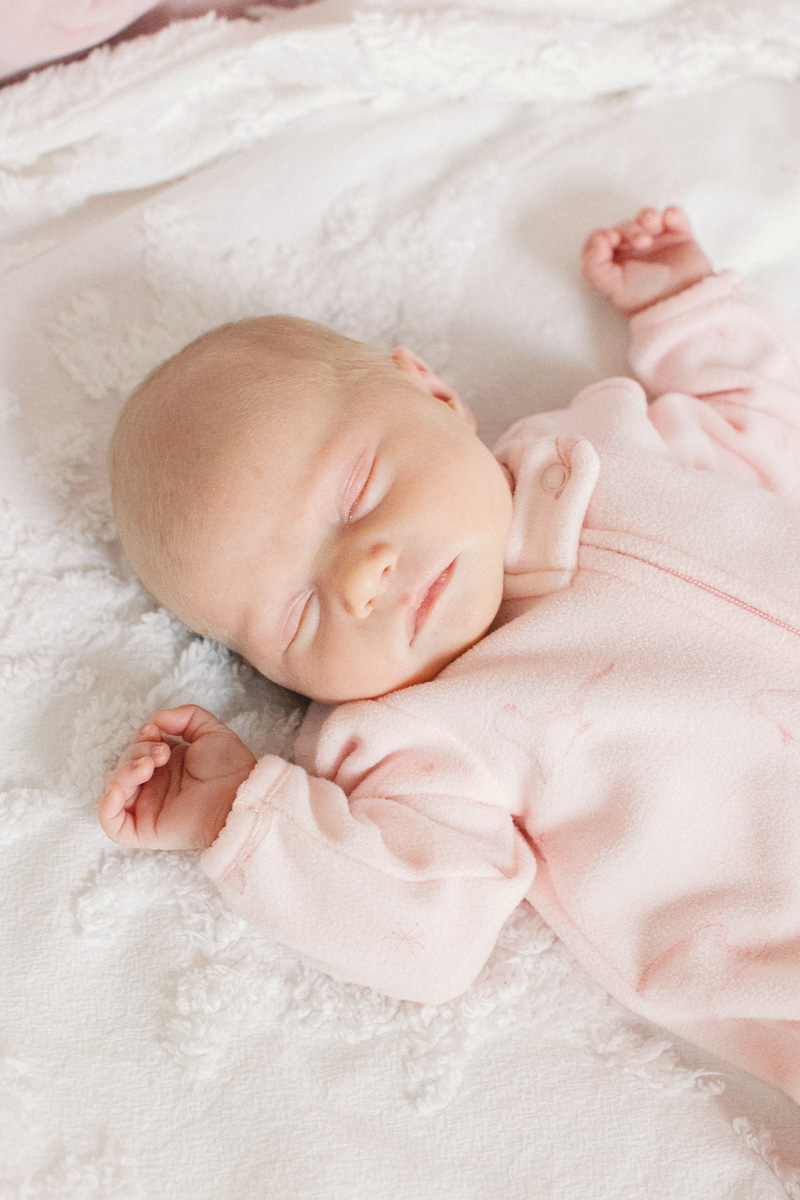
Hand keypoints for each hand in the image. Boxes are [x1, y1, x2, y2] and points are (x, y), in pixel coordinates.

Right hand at [98, 705, 256, 849]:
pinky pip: (111, 821)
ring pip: (115, 788)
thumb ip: (186, 716)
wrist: (240, 795)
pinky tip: (122, 787)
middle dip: (136, 752)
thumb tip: (155, 717)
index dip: (139, 737)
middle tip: (162, 753)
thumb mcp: (210, 731)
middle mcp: (154, 786)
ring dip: (124, 771)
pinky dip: (107, 803)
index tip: (154, 730)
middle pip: (124, 765)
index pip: (136, 748)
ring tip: (149, 766)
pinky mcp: (144, 829)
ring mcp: (147, 808)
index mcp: (166, 765)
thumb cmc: (231, 768)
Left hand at [581, 206, 712, 314]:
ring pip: (645, 216)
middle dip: (629, 229)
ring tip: (654, 230)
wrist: (685, 299)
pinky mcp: (679, 236)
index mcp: (616, 265)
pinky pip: (673, 214)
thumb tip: (598, 240)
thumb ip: (593, 268)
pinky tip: (671, 223)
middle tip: (642, 243)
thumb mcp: (613, 289)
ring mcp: (657, 243)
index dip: (601, 236)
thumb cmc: (648, 298)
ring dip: (647, 217)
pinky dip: (671, 214)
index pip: (598, 241)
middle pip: (622, 227)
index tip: (611, 241)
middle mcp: (634, 253)